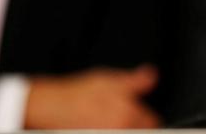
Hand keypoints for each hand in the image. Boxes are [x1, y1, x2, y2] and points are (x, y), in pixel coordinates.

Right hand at [23, 65, 159, 128]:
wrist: (52, 107)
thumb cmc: (78, 94)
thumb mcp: (111, 80)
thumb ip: (137, 81)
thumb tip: (152, 76)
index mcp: (128, 115)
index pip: (153, 122)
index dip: (147, 115)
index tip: (141, 112)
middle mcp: (119, 130)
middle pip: (140, 131)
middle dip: (135, 124)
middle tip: (121, 114)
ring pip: (126, 133)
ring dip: (122, 127)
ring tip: (108, 119)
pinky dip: (108, 130)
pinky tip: (99, 125)